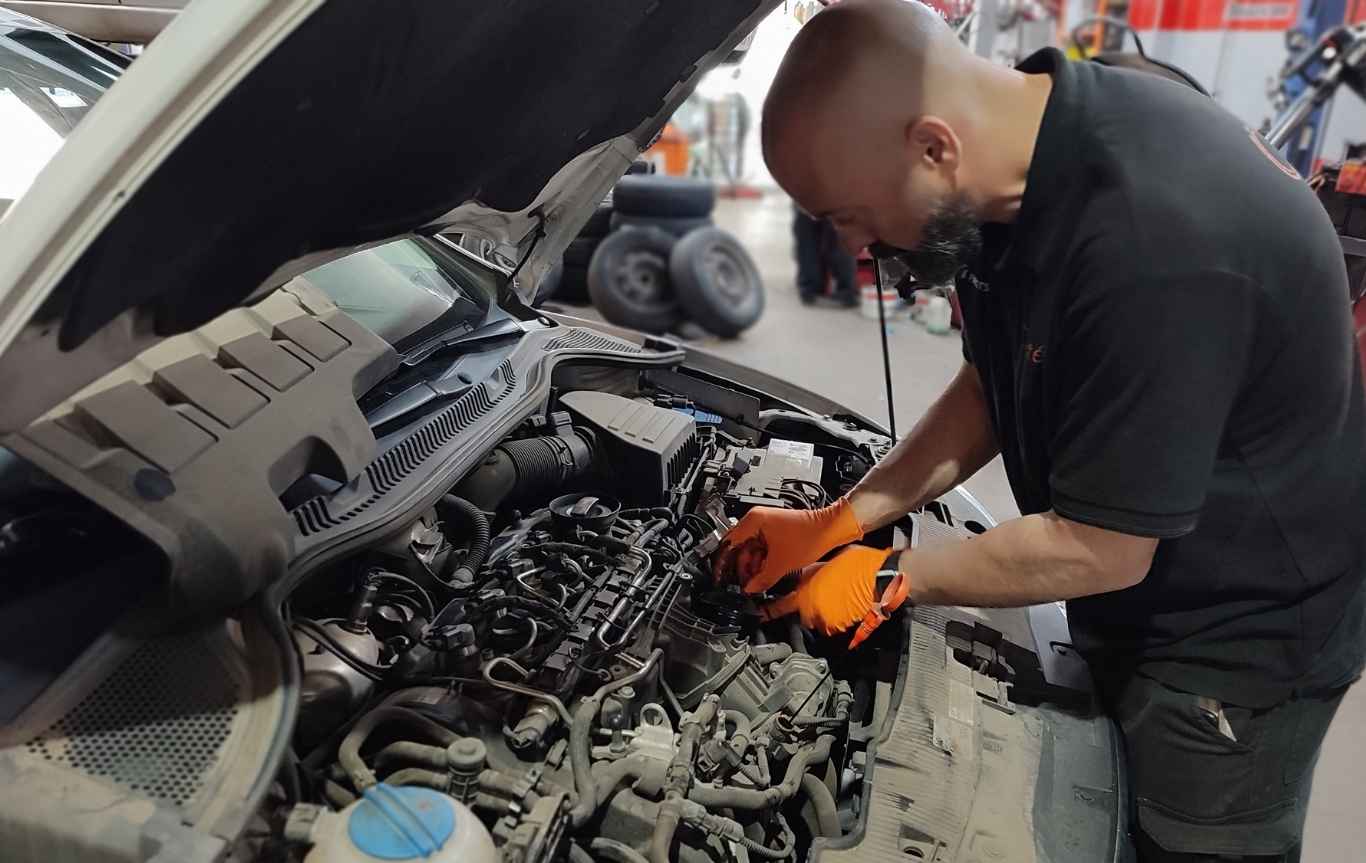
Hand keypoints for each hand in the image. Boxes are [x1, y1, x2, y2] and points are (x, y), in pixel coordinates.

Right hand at [712, 498, 863, 593]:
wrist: (830, 529)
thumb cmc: (810, 535)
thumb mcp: (781, 563)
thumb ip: (762, 579)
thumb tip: (750, 589)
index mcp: (753, 521)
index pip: (729, 543)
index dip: (724, 562)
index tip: (722, 576)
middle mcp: (757, 520)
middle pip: (740, 547)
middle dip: (742, 567)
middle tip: (743, 583)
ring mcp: (766, 525)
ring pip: (751, 549)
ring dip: (753, 566)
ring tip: (756, 581)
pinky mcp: (775, 532)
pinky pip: (761, 548)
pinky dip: (762, 561)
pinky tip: (765, 574)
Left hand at [758, 545, 890, 635]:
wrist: (879, 577)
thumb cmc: (858, 566)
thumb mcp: (824, 563)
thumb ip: (809, 574)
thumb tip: (805, 576)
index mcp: (804, 593)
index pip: (778, 607)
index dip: (766, 612)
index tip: (758, 616)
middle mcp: (811, 611)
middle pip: (800, 614)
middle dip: (808, 607)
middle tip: (824, 595)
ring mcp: (826, 622)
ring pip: (818, 622)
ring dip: (824, 614)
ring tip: (840, 600)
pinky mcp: (842, 629)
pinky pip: (834, 627)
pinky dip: (838, 621)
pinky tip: (848, 607)